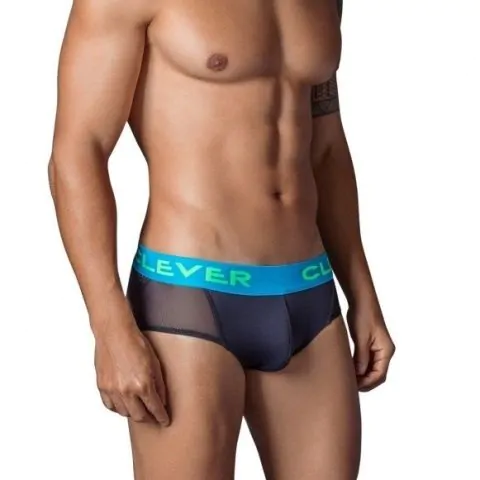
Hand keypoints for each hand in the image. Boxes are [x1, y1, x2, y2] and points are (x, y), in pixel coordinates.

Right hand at [92, 300, 169, 424]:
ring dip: (134, 413)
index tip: (165, 420)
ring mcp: (113, 390)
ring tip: (139, 407)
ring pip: (124, 413)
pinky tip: (124, 403)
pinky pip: (110, 406)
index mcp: (143, 385)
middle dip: (149, 418)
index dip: (162, 417)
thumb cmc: (136, 343)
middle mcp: (127, 391)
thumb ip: (159, 384)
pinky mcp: (102, 387)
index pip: (155, 409)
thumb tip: (162, 400)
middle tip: (153, 416)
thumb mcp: (155, 363)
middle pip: (140, 416)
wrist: (115, 333)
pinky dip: (118, 407)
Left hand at [347, 302, 395, 391]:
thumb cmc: (363, 316)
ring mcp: (378, 349)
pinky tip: (349, 369)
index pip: (379, 375)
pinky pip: (366, 361)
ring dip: (361, 375)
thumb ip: (361, 357)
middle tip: (349, 385)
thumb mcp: (361, 338)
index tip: (353, 387)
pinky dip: (359, 367)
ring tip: (347, 378)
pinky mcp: (370, 345)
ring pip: (371, 369)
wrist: (361, 301)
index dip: (367, 383)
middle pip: (376, 374)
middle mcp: (384, 351)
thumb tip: (359, 374)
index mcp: (386, 351)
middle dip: (364, 382)